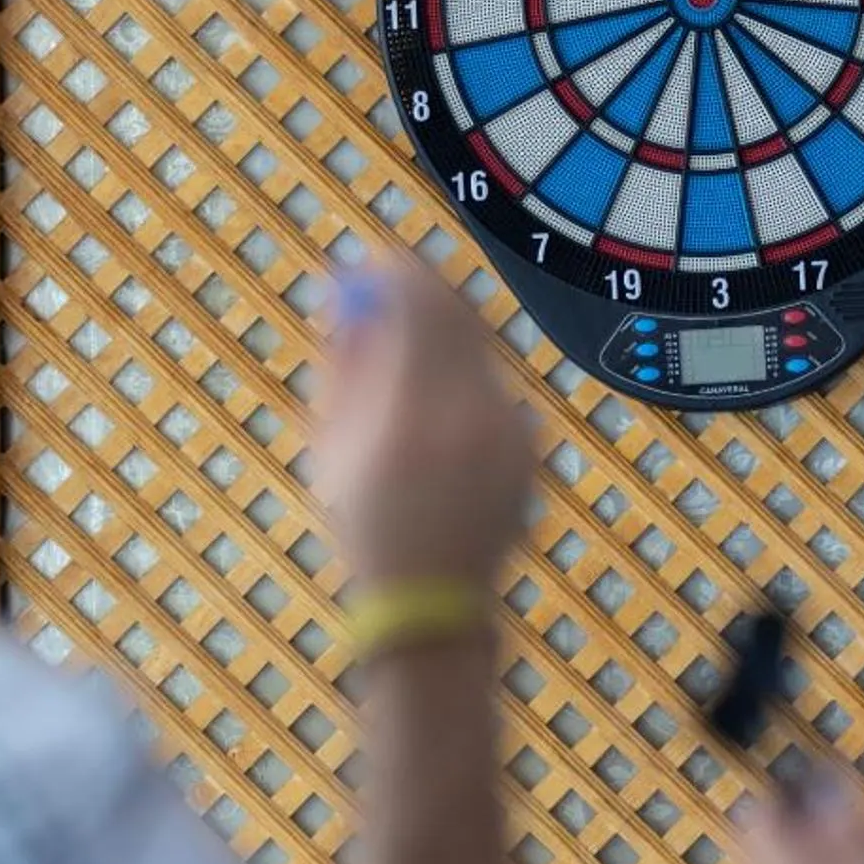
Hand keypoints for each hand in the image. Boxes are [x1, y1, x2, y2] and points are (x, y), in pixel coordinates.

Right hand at [312, 256, 535, 590]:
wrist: (430, 599)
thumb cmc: (365, 522)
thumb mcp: (333, 447)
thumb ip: (344, 368)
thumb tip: (348, 299)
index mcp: (413, 415)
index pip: (417, 308)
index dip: (393, 273)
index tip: (370, 263)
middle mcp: (472, 414)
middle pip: (458, 317)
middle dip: (423, 293)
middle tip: (393, 286)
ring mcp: (510, 431)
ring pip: (477, 354)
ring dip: (442, 344)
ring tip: (402, 380)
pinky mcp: (530, 445)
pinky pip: (493, 392)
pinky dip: (463, 387)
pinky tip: (438, 429)